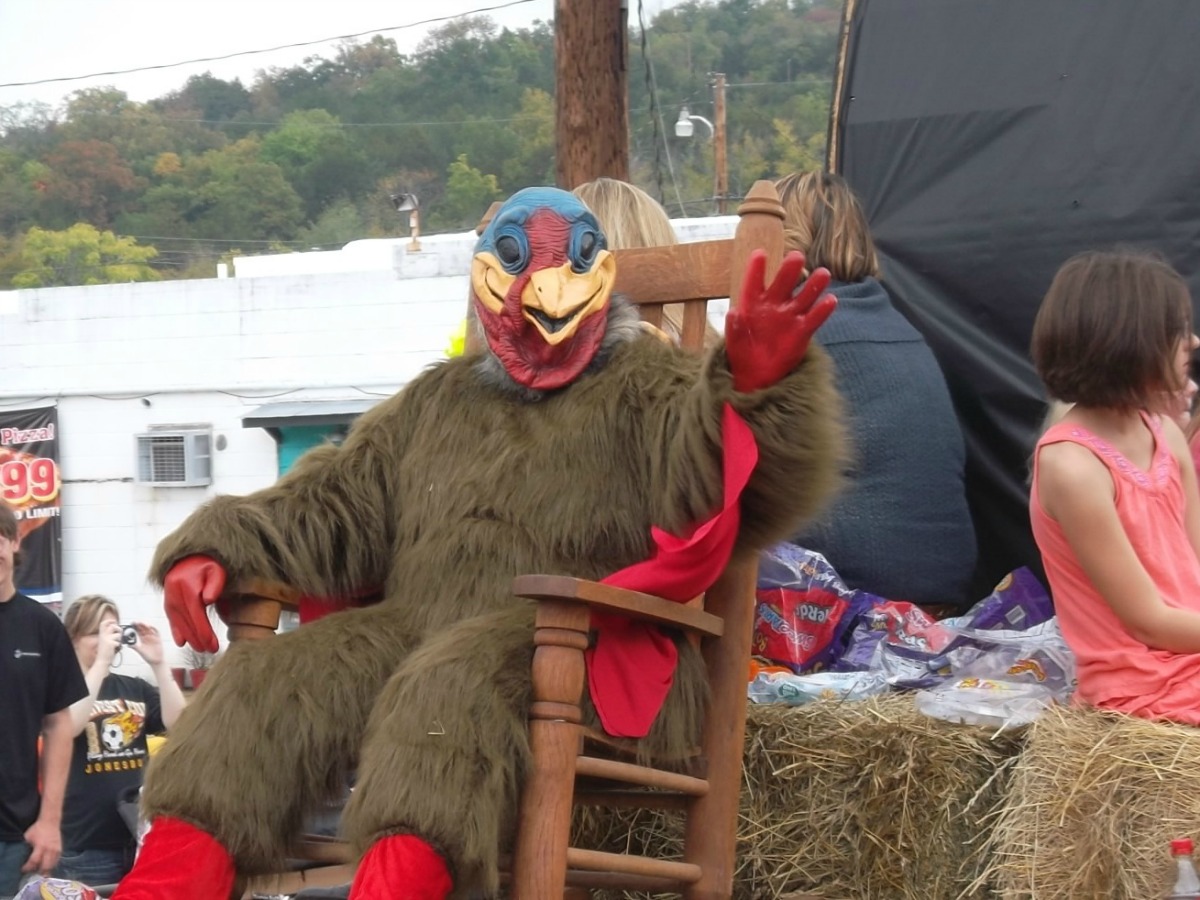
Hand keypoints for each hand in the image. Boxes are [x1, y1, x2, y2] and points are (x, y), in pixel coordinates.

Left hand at [22, 817, 60, 876]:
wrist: (50, 821)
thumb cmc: (37, 828)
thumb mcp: (28, 836)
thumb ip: (26, 846)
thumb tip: (21, 855)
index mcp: (40, 846)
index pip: (34, 861)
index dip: (28, 867)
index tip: (23, 870)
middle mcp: (49, 849)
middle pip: (45, 866)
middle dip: (39, 872)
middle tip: (33, 874)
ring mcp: (56, 849)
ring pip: (52, 865)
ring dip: (46, 870)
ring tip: (40, 873)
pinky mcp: (60, 849)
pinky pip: (56, 861)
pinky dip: (52, 865)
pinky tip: (47, 867)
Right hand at [96, 619, 120, 667]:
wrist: (102, 661)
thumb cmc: (105, 653)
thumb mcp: (105, 642)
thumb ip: (109, 636)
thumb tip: (118, 631)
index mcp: (101, 635)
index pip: (103, 624)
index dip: (109, 621)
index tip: (114, 621)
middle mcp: (103, 636)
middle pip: (112, 626)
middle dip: (119, 629)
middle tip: (120, 634)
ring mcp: (107, 640)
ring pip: (118, 634)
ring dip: (120, 639)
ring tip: (117, 644)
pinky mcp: (111, 644)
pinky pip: (119, 642)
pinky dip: (119, 646)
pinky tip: (115, 649)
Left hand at [131, 622, 164, 666]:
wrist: (156, 661)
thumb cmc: (148, 657)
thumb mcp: (140, 651)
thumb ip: (135, 647)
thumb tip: (128, 644)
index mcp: (142, 639)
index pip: (138, 631)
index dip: (135, 627)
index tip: (131, 624)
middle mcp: (147, 637)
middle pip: (143, 628)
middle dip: (139, 625)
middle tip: (135, 622)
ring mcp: (153, 637)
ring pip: (149, 629)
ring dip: (145, 625)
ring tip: (141, 623)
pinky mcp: (158, 638)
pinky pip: (156, 631)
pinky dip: (153, 628)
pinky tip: (150, 626)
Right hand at [163, 555, 226, 653]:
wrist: (188, 558)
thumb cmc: (207, 565)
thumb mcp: (216, 570)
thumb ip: (215, 584)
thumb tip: (208, 600)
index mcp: (187, 586)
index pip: (196, 613)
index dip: (204, 630)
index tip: (213, 644)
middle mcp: (175, 593)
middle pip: (187, 620)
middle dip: (199, 638)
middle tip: (211, 650)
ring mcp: (169, 598)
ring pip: (178, 622)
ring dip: (189, 637)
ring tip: (201, 649)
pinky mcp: (168, 601)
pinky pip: (171, 618)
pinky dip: (176, 630)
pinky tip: (181, 642)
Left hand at [725, 250, 836, 392]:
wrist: (756, 374)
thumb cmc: (742, 351)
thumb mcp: (734, 342)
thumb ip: (734, 328)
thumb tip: (733, 312)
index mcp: (753, 303)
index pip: (754, 282)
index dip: (756, 268)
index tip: (760, 254)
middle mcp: (774, 304)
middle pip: (784, 282)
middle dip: (790, 270)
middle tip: (797, 256)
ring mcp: (789, 316)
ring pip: (804, 296)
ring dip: (814, 285)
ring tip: (823, 274)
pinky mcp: (801, 331)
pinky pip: (814, 318)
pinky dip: (822, 310)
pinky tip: (830, 300)